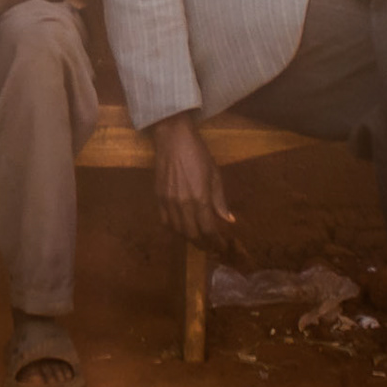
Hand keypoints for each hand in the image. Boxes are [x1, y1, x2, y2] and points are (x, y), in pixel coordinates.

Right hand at [150, 112, 236, 249]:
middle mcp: (183, 203)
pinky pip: (164, 220)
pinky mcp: (158, 196)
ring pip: (177, 230)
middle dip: (202, 244)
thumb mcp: (215, 175)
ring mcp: (168, 201)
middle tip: (210, 247)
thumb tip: (228, 220)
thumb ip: (220, 200)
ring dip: (188, 237)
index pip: (208, 229)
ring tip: (197, 238)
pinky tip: (181, 227)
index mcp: (200, 198)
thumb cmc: (198, 154)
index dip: (216, 242)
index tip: (222, 247)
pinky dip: (173, 228)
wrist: (173, 139)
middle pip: (192, 234)